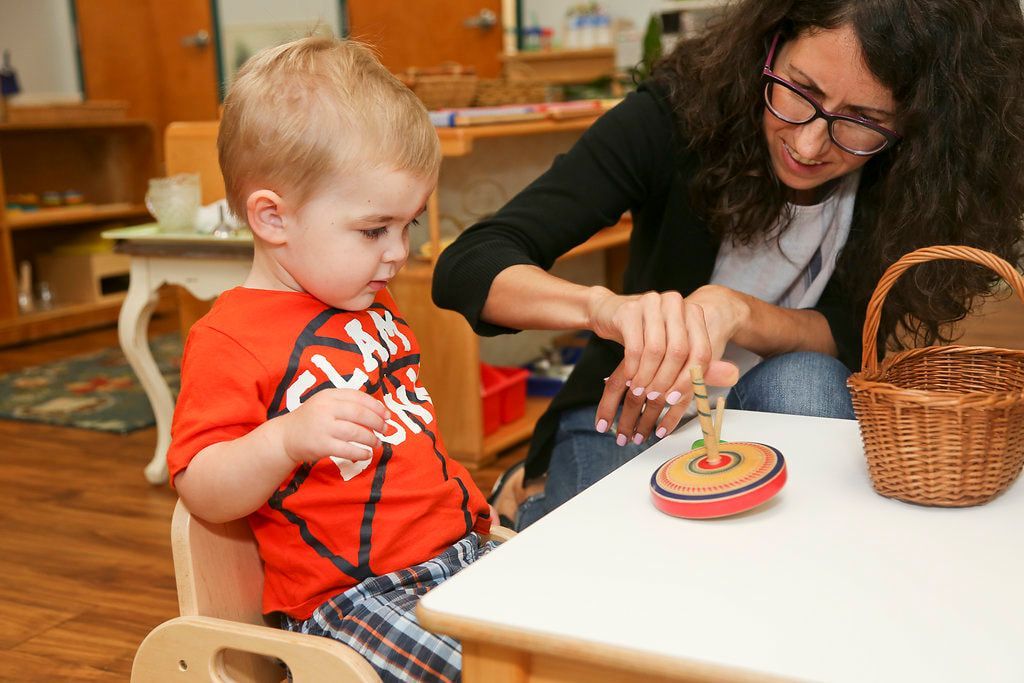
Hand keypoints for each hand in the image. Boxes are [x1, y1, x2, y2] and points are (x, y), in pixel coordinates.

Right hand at [275, 388, 389, 463]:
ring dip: (371, 438)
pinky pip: (347, 449)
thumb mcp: (325, 403)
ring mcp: (323, 427)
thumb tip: (379, 411)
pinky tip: (366, 453)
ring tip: (377, 443)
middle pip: (359, 413)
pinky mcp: (322, 445)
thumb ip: (347, 403)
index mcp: (329, 395)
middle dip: (377, 422)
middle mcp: (326, 409)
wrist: (286, 436)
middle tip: (386, 429)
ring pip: (355, 432)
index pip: (358, 397)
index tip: (387, 415)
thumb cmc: (312, 419)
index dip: (376, 406)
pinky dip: (361, 452)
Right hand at [589, 285, 746, 443]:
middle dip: (666, 381)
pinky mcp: (630, 311)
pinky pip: (635, 347)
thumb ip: (701, 364)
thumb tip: (733, 376)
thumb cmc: (646, 334)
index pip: (700, 351)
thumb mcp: (674, 349)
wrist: (610, 311)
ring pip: (656, 351)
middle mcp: (675, 304)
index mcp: (692, 312)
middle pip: (679, 351)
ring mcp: (651, 304)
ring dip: (647, 377)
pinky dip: (633, 368)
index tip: (675, 398)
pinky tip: (630, 379)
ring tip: (640, 392)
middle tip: (655, 399)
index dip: (690, 379)